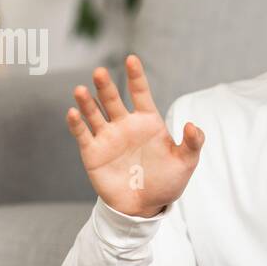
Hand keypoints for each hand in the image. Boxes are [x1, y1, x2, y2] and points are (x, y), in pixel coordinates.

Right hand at [66, 55, 204, 218]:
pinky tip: (73, 113)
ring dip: (87, 102)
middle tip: (100, 72)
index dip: (136, 76)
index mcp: (147, 122)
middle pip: (112, 100)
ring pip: (94, 113)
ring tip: (80, 90)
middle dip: (106, 86)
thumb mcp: (185, 163)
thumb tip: (193, 125)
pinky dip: (76, 123)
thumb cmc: (166, 182)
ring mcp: (107, 137)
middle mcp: (125, 125)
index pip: (140, 93)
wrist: (145, 207)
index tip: (132, 58)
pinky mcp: (93, 152)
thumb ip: (192, 144)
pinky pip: (83, 134)